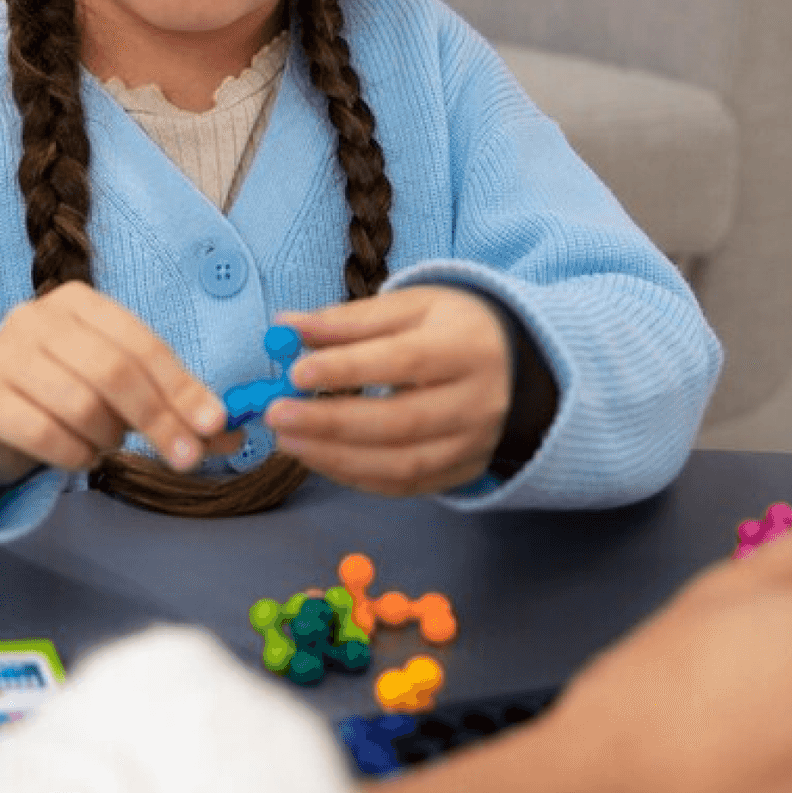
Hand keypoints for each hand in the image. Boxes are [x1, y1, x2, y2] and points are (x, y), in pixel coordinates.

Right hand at [0, 282, 232, 484]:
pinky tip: (80, 456)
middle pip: (113, 371)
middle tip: (183, 457)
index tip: (213, 425)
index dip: (181, 386)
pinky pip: (43, 435)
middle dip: (157, 419)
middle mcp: (36, 317)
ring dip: (108, 437)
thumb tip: (229, 430)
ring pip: (79, 405)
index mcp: (79, 302)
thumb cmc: (64, 389)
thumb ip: (169, 401)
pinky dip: (75, 455)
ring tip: (109, 444)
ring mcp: (2, 355)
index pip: (141, 343)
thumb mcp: (117, 383)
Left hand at [265, 286, 510, 494]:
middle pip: (401, 421)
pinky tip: (318, 458)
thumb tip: (285, 325)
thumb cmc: (451, 327)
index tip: (295, 372)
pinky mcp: (462, 472)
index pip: (404, 362)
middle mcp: (478, 402)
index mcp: (465, 348)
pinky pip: (405, 485)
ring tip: (286, 439)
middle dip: (331, 422)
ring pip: (401, 464)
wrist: (515, 363)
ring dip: (335, 457)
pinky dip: (355, 477)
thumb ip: (347, 320)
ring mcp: (473, 444)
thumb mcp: (408, 306)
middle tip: (276, 415)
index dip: (348, 370)